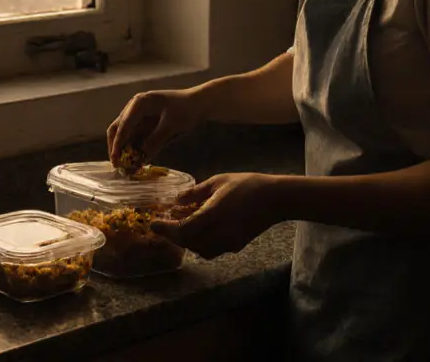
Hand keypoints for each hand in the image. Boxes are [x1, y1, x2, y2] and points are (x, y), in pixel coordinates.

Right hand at [107, 89, 205, 164]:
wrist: (199, 104)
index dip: (117, 144)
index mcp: (139, 103)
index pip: (123, 125)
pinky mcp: (146, 126)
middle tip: (117, 166)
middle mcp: (135, 109)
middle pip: (118, 129)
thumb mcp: (172, 125)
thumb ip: (156, 140)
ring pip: (126, 137)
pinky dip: (135, 151)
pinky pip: (136, 140)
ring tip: (127, 169)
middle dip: (116, 148)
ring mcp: (139, 118)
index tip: (116, 160)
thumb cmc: (186, 109)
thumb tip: (141, 157)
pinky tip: (137, 163)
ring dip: (125, 152)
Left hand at [151, 173, 283, 259]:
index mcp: (214, 214)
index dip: (165, 229)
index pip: (183, 229)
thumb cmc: (248, 185)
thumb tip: (176, 200)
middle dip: (173, 235)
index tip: (152, 224)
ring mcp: (229, 242)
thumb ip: (195, 193)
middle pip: (188, 242)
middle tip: (163, 225)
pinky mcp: (236, 246)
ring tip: (181, 226)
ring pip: (199, 249)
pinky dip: (200, 242)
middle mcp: (220, 233)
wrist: (277, 199)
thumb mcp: (219, 182)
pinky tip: (199, 230)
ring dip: (186, 240)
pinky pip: (212, 249)